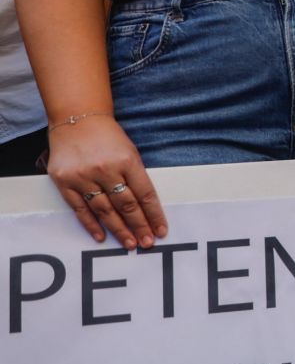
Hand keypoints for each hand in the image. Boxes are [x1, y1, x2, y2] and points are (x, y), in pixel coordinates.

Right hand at [46, 115, 166, 248]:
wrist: (76, 120)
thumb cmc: (108, 137)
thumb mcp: (130, 152)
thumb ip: (136, 177)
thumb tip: (146, 208)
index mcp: (127, 161)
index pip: (145, 194)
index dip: (154, 215)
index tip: (161, 231)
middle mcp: (105, 169)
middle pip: (126, 205)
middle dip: (139, 226)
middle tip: (147, 243)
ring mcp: (83, 176)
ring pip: (104, 210)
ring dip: (118, 230)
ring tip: (130, 243)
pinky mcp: (64, 182)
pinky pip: (80, 209)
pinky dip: (91, 224)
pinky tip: (101, 236)